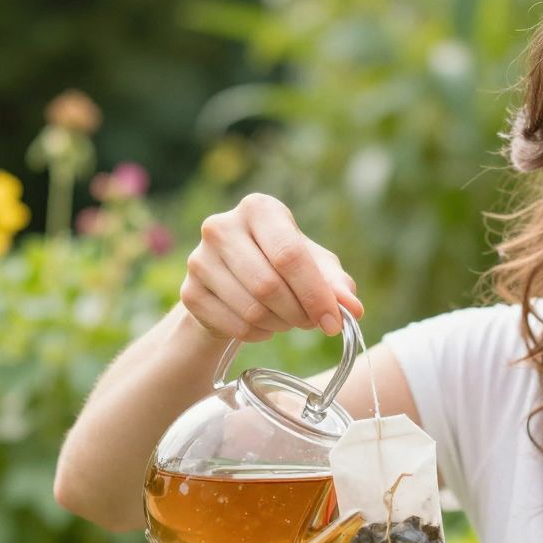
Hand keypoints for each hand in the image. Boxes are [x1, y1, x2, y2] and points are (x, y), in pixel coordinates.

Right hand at [181, 192, 363, 341]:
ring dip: (279, 325)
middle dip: (298, 313)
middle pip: (269, 286)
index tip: (333, 322)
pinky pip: (234, 326)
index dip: (315, 294)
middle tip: (310, 322)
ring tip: (286, 319)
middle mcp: (222, 226)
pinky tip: (262, 324)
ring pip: (251, 310)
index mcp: (259, 209)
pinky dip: (258, 334)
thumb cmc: (283, 266)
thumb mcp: (316, 267)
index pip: (289, 255)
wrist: (235, 280)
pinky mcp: (189, 292)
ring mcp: (199, 259)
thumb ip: (337, 285)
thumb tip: (353, 309)